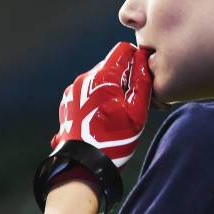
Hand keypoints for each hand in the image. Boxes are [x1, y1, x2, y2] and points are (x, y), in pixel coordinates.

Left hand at [50, 42, 152, 168]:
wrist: (82, 164)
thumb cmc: (113, 139)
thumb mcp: (137, 112)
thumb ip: (143, 82)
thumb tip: (145, 61)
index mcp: (103, 77)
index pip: (123, 50)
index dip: (136, 58)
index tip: (141, 76)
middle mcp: (85, 78)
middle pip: (111, 64)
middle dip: (124, 76)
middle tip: (132, 100)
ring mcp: (74, 89)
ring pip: (99, 77)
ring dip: (111, 87)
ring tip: (117, 112)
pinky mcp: (68, 100)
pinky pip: (88, 89)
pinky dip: (98, 96)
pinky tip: (103, 116)